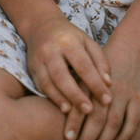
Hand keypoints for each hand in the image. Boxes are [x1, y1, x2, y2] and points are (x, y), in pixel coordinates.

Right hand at [22, 12, 111, 139]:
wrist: (41, 26)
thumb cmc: (71, 37)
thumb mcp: (88, 42)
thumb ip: (100, 61)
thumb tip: (108, 84)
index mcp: (68, 41)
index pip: (83, 65)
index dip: (96, 83)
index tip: (107, 99)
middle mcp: (50, 50)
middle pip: (62, 75)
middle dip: (75, 95)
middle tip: (89, 110)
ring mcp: (38, 60)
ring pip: (47, 83)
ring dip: (59, 99)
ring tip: (71, 113)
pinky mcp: (31, 69)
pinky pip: (40, 86)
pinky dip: (50, 97)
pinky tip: (61, 107)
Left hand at [69, 38, 139, 139]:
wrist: (129, 49)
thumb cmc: (97, 65)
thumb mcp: (81, 70)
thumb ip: (71, 88)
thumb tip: (55, 109)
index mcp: (89, 79)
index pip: (80, 103)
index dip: (74, 122)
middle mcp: (106, 88)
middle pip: (96, 117)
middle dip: (87, 139)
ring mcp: (124, 93)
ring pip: (114, 122)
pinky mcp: (138, 98)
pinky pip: (133, 121)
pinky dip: (125, 136)